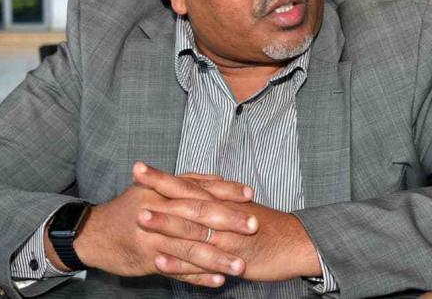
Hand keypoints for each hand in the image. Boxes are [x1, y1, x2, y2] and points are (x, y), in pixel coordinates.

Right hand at [63, 162, 256, 286]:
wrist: (93, 233)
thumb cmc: (128, 208)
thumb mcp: (153, 188)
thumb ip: (186, 183)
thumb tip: (219, 178)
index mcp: (163, 191)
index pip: (199, 189)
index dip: (225, 191)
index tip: (250, 194)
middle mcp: (159, 211)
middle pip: (198, 216)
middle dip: (228, 221)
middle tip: (254, 226)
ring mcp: (153, 237)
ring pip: (190, 248)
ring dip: (217, 257)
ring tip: (240, 265)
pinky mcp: (147, 259)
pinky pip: (177, 270)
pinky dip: (198, 276)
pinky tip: (218, 281)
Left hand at [135, 171, 320, 280]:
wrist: (296, 243)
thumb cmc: (267, 225)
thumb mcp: (240, 206)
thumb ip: (216, 198)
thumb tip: (193, 190)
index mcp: (221, 199)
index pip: (187, 184)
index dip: (163, 177)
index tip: (138, 168)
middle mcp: (222, 214)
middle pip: (187, 199)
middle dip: (160, 190)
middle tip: (135, 178)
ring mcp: (226, 236)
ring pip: (192, 229)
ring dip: (166, 223)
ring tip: (141, 219)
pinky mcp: (231, 259)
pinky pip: (201, 261)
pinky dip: (180, 263)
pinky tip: (159, 261)